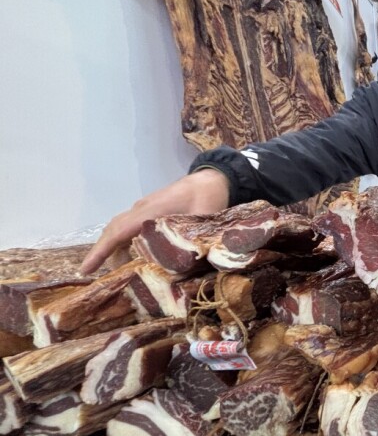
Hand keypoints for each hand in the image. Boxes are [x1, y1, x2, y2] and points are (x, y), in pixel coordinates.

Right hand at [80, 169, 229, 273]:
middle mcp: (142, 208)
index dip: (102, 250)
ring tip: (115, 272)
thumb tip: (183, 267)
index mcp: (152, 210)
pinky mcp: (151, 210)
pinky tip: (131, 257)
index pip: (119, 231)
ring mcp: (145, 208)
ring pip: (120, 228)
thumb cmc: (209, 197)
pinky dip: (124, 241)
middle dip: (102, 252)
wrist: (214, 178)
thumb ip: (193, 241)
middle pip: (114, 230)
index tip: (86, 268)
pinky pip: (130, 226)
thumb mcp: (204, 221)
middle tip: (94, 275)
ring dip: (114, 247)